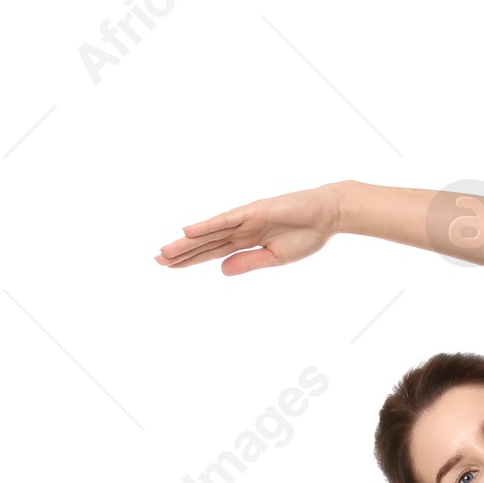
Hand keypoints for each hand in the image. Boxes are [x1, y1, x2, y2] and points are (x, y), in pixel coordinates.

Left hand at [154, 183, 342, 274]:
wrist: (327, 215)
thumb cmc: (306, 235)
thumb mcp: (275, 258)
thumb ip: (248, 263)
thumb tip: (221, 271)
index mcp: (246, 241)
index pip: (212, 252)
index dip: (191, 259)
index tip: (170, 267)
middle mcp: (240, 229)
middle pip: (205, 243)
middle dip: (182, 252)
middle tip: (156, 260)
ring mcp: (244, 219)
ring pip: (210, 233)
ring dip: (187, 242)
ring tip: (165, 252)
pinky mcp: (252, 211)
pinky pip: (224, 220)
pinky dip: (206, 225)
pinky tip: (187, 231)